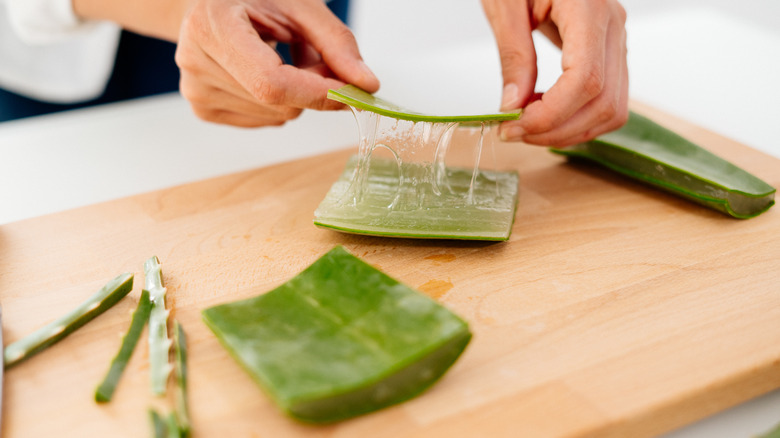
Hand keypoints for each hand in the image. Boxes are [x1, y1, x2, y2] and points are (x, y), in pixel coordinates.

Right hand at [174, 0, 379, 126]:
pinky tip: (266, 71)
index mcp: (212, 26)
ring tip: (281, 55)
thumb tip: (366, 86)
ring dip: (297, 94)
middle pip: (280, 103)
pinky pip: (265, 120)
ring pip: (277, 116)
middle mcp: (196, 62)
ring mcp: (196, 91)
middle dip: (312, 87)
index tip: (352, 92)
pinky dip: (279, 102)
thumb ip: (336, 43)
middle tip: (311, 53)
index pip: (271, 82)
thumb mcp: (299, 5)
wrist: (210, 3)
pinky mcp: (203, 110)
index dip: (317, 93)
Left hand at [482, 0, 628, 145]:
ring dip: (569, 130)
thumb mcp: (505, 6)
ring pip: (611, 108)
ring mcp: (616, 40)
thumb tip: (513, 106)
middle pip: (603, 100)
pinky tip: (546, 115)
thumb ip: (513, 57)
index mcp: (588, 9)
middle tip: (514, 133)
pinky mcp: (610, 52)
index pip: (585, 79)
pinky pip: (608, 99)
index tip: (515, 126)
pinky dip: (578, 119)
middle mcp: (613, 26)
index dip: (551, 113)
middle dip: (557, 129)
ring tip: (528, 127)